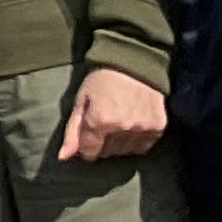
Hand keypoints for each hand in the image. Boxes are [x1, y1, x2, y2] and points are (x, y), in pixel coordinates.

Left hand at [56, 65, 170, 162]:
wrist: (135, 64)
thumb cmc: (102, 80)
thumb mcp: (81, 101)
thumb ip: (72, 131)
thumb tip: (63, 157)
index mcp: (100, 121)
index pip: (90, 152)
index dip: (86, 144)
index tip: (88, 134)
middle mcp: (122, 128)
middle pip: (107, 153)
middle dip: (102, 142)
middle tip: (104, 122)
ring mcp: (142, 129)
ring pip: (125, 151)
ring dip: (119, 142)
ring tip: (119, 121)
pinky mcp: (158, 128)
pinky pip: (143, 147)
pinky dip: (136, 140)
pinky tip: (132, 124)